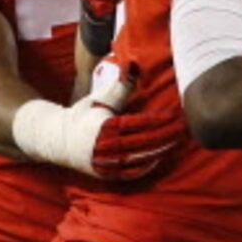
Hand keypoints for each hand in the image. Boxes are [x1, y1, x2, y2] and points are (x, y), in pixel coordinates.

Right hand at [80, 67, 184, 184]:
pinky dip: (146, 167)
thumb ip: (120, 87)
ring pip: (140, 158)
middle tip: (183, 129)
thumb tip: (134, 67)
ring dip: (161, 151)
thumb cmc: (83, 115)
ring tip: (177, 142)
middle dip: (166, 135)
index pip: (140, 123)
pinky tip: (159, 159)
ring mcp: (106, 162)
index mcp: (105, 125)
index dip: (160, 120)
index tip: (175, 115)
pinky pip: (130, 173)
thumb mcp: (99, 98)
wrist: (58, 140)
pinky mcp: (105, 174)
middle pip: (144, 141)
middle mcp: (106, 146)